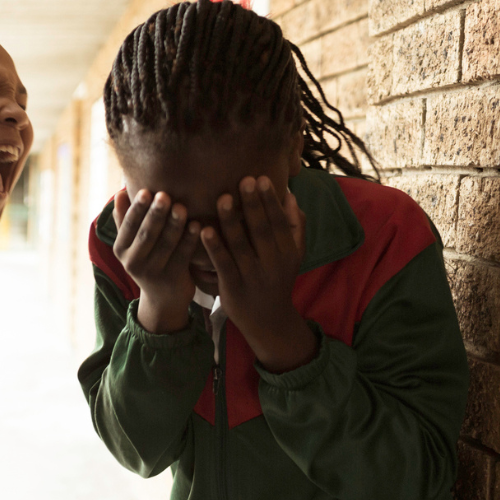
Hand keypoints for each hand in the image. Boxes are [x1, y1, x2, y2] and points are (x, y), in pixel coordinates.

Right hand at [112, 189, 203, 333]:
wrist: (163, 299)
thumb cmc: (148, 260)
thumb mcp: (132, 244)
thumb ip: (125, 220)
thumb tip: (120, 193)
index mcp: (120, 249)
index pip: (128, 226)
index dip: (137, 209)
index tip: (146, 191)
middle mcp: (133, 262)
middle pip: (146, 234)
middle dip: (156, 214)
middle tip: (164, 195)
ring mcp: (153, 272)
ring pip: (165, 244)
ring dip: (174, 225)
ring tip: (182, 207)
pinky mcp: (173, 279)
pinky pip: (183, 256)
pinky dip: (190, 240)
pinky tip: (198, 225)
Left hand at [200, 176, 316, 371]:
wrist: (269, 321)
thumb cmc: (278, 279)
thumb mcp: (294, 255)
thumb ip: (296, 226)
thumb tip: (291, 195)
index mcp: (287, 251)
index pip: (279, 221)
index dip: (270, 200)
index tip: (261, 178)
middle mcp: (272, 262)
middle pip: (261, 229)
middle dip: (253, 204)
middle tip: (244, 180)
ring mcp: (252, 275)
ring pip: (241, 245)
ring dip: (232, 221)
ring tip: (223, 198)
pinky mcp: (233, 287)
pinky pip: (223, 264)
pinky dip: (215, 247)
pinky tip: (204, 230)